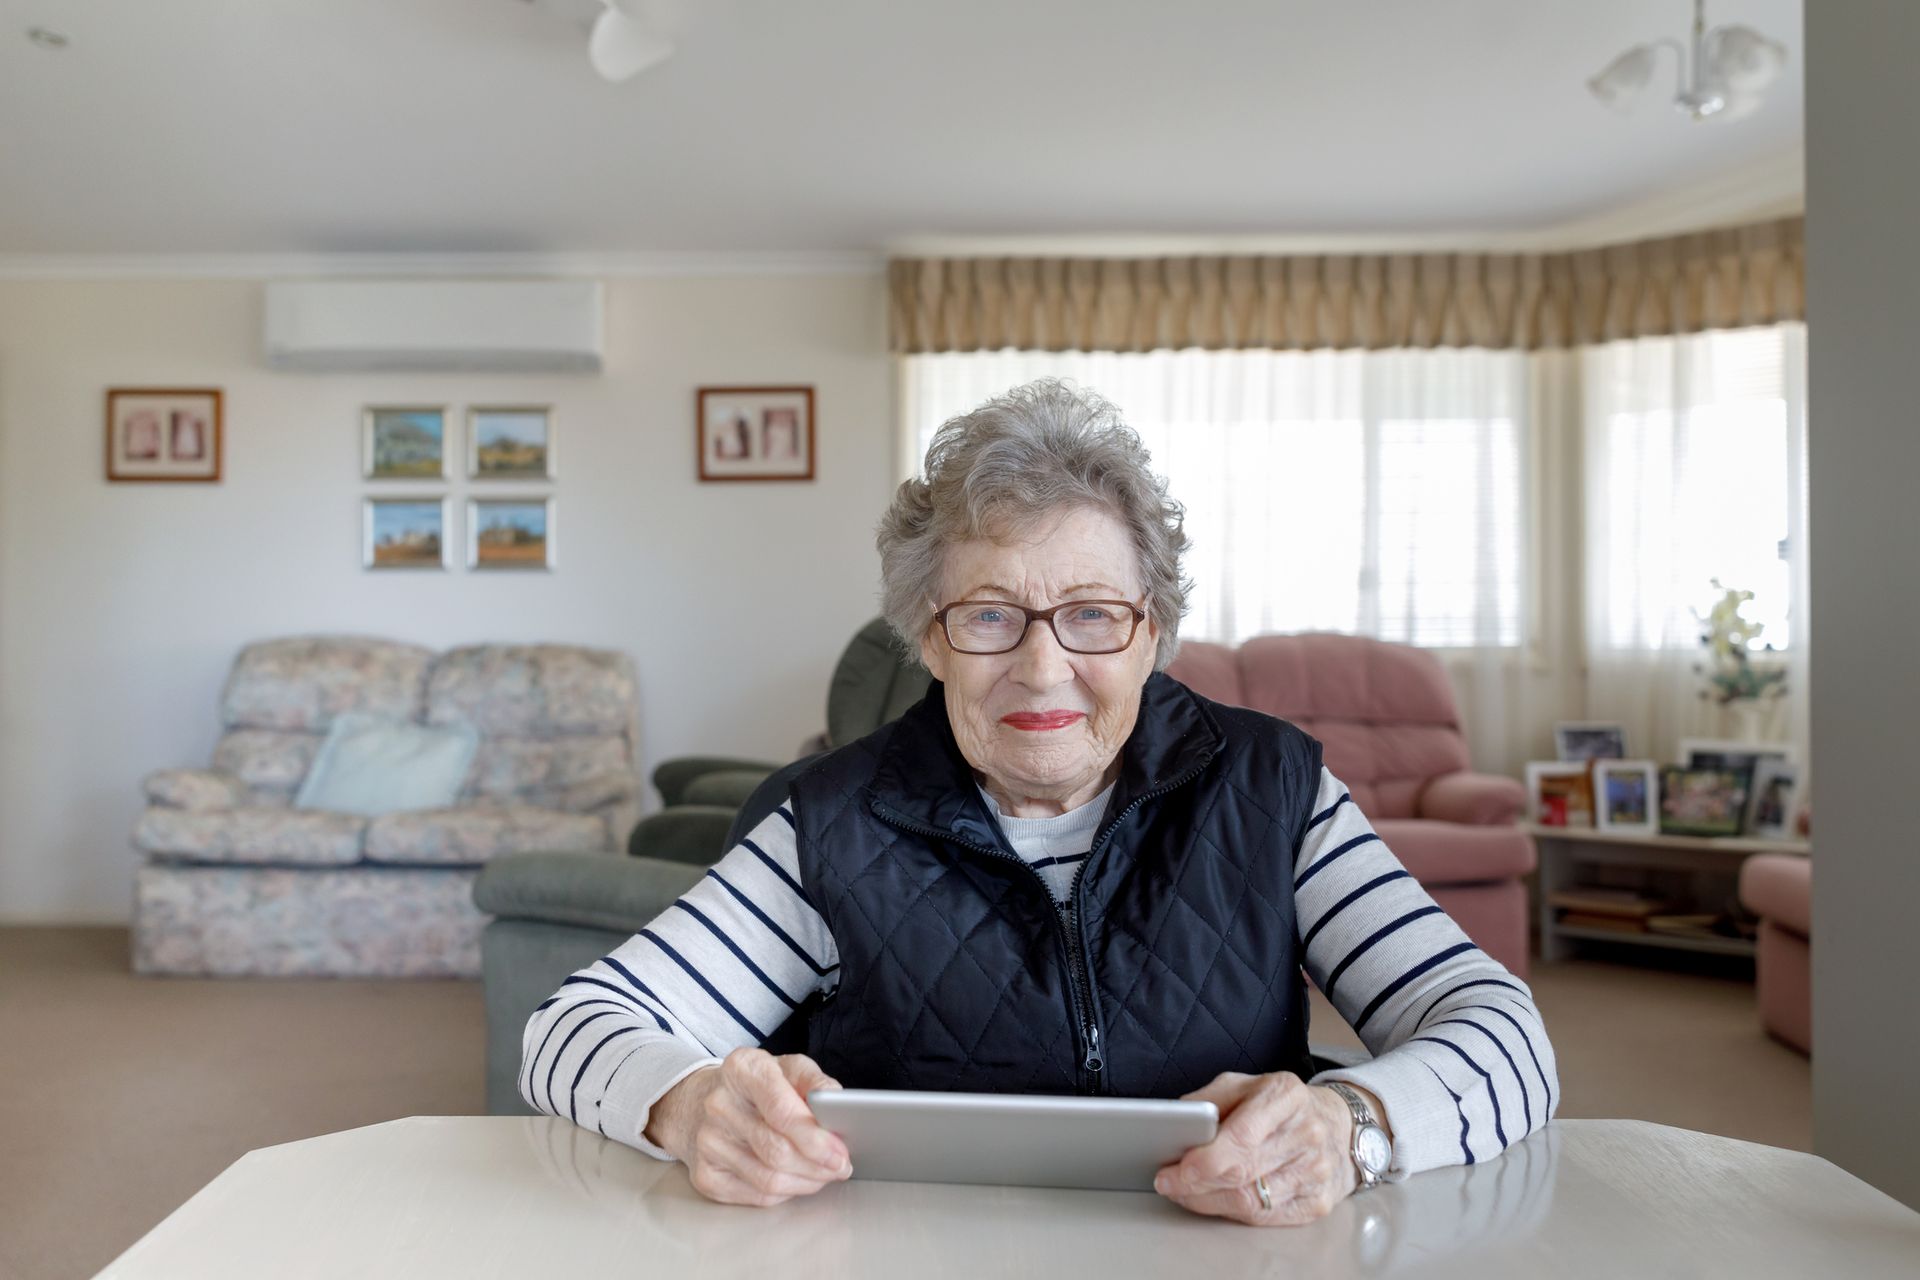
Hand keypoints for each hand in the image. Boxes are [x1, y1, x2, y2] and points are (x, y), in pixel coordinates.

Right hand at [644, 1047, 851, 1205]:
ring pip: (768, 1179)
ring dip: (806, 1182)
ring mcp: (707, 1142)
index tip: (841, 1152)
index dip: (816, 1138)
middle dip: (818, 1165)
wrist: (701, 1103)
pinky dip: (785, 1193)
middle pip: (777, 1151)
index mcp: (742, 1069)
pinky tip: (797, 1180)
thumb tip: (838, 1107)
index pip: (782, 1111)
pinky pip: (756, 1195)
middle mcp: (718, 1104)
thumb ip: (816, 1083)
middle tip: (840, 1167)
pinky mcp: (705, 1174)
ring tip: (824, 1174)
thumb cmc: (756, 1086)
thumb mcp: (788, 1068)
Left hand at [1153, 1071, 1358, 1225]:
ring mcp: (1316, 1172)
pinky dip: (1232, 1212)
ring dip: (1208, 1201)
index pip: (1240, 1137)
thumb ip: (1209, 1100)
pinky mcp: (1318, 1202)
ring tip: (1185, 1192)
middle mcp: (1306, 1134)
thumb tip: (1177, 1125)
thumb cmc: (1282, 1106)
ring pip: (1251, 1202)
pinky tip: (1214, 1201)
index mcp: (1286, 1096)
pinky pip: (1265, 1218)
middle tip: (1168, 1184)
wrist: (1339, 1126)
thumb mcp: (1246, 1084)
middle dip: (1195, 1184)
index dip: (1202, 1161)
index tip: (1171, 1171)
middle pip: (1242, 1173)